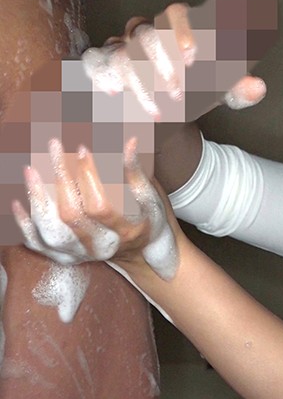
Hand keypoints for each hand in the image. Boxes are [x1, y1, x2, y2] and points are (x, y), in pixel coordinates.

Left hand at [12, 138, 180, 281]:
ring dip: (37, 199)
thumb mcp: (149, 196)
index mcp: (125, 230)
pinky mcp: (66, 257)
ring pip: (50, 231)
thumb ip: (135, 171)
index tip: (82, 150)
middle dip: (59, 178)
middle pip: (71, 216)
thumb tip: (130, 141)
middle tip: (54, 147)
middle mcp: (102, 246)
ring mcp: (82, 254)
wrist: (141, 250)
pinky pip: (38, 244)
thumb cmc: (146, 218)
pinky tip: (18, 201)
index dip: (89, 177)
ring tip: (30, 169)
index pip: (100, 205)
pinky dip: (24, 223)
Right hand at [81, 1, 268, 120]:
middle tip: (177, 92)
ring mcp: (121, 48)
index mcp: (178, 29)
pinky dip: (102, 77)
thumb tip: (257, 87)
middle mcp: (147, 33)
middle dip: (160, 61)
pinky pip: (94, 63)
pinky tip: (116, 95)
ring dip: (138, 81)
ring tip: (158, 110)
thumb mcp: (219, 92)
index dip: (183, 30)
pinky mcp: (102, 66)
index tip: (194, 56)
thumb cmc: (194, 92)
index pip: (177, 13)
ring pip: (119, 52)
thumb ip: (237, 89)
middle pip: (144, 32)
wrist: (165, 110)